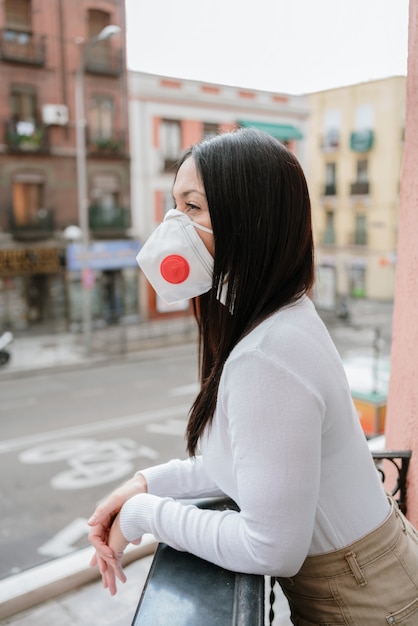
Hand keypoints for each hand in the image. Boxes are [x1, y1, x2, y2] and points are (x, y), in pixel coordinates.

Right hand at [88, 473, 146, 587]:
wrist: (142, 487)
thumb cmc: (130, 491)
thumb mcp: (117, 499)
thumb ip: (103, 510)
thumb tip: (89, 523)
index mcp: (101, 518)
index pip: (94, 539)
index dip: (100, 550)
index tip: (112, 556)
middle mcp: (104, 524)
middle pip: (99, 548)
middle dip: (102, 563)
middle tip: (106, 579)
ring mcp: (112, 528)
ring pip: (107, 549)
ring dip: (107, 564)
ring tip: (109, 580)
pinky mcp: (121, 529)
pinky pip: (116, 545)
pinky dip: (115, 556)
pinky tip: (117, 565)